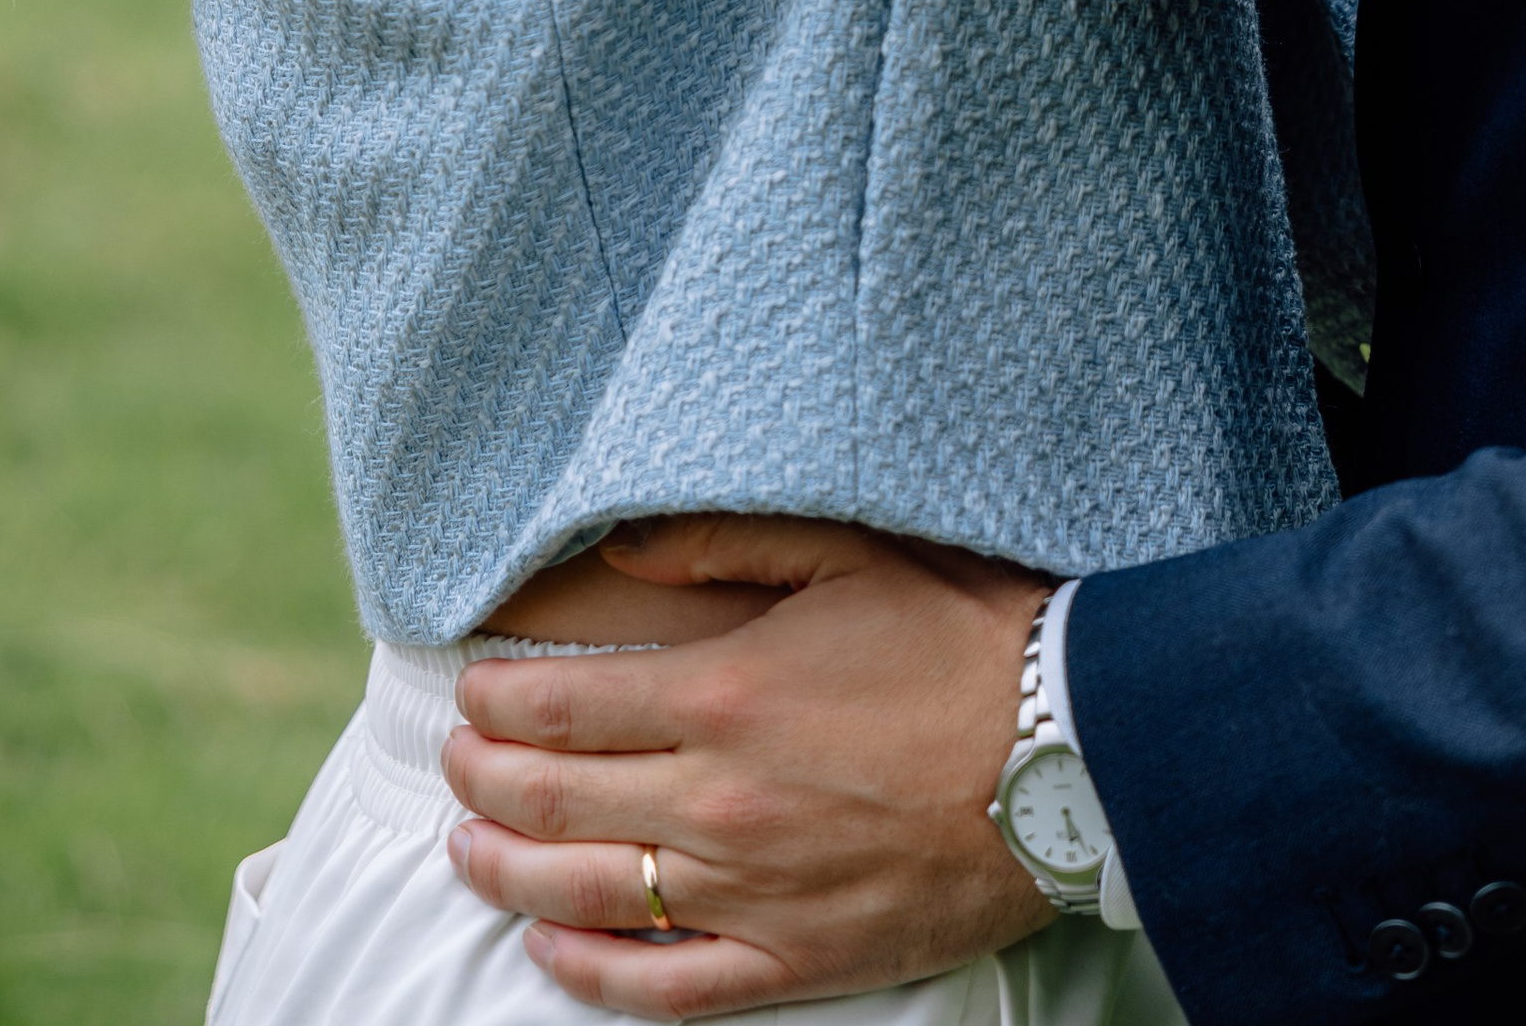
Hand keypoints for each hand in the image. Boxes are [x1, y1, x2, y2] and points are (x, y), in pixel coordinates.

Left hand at [443, 517, 1048, 1016]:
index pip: (560, 708)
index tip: (469, 689)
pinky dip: (587, 970)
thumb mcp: (849, 552)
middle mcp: (718, 799)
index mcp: (725, 691)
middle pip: (552, 802)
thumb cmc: (968, 635)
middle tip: (453, 759)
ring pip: (582, 896)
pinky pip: (661, 985)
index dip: (495, 702)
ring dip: (505, 869)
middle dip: (480, 779)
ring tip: (466, 846)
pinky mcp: (792, 959)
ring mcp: (750, 891)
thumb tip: (620, 551)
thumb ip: (724, 544)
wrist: (1073, 752)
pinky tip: (549, 945)